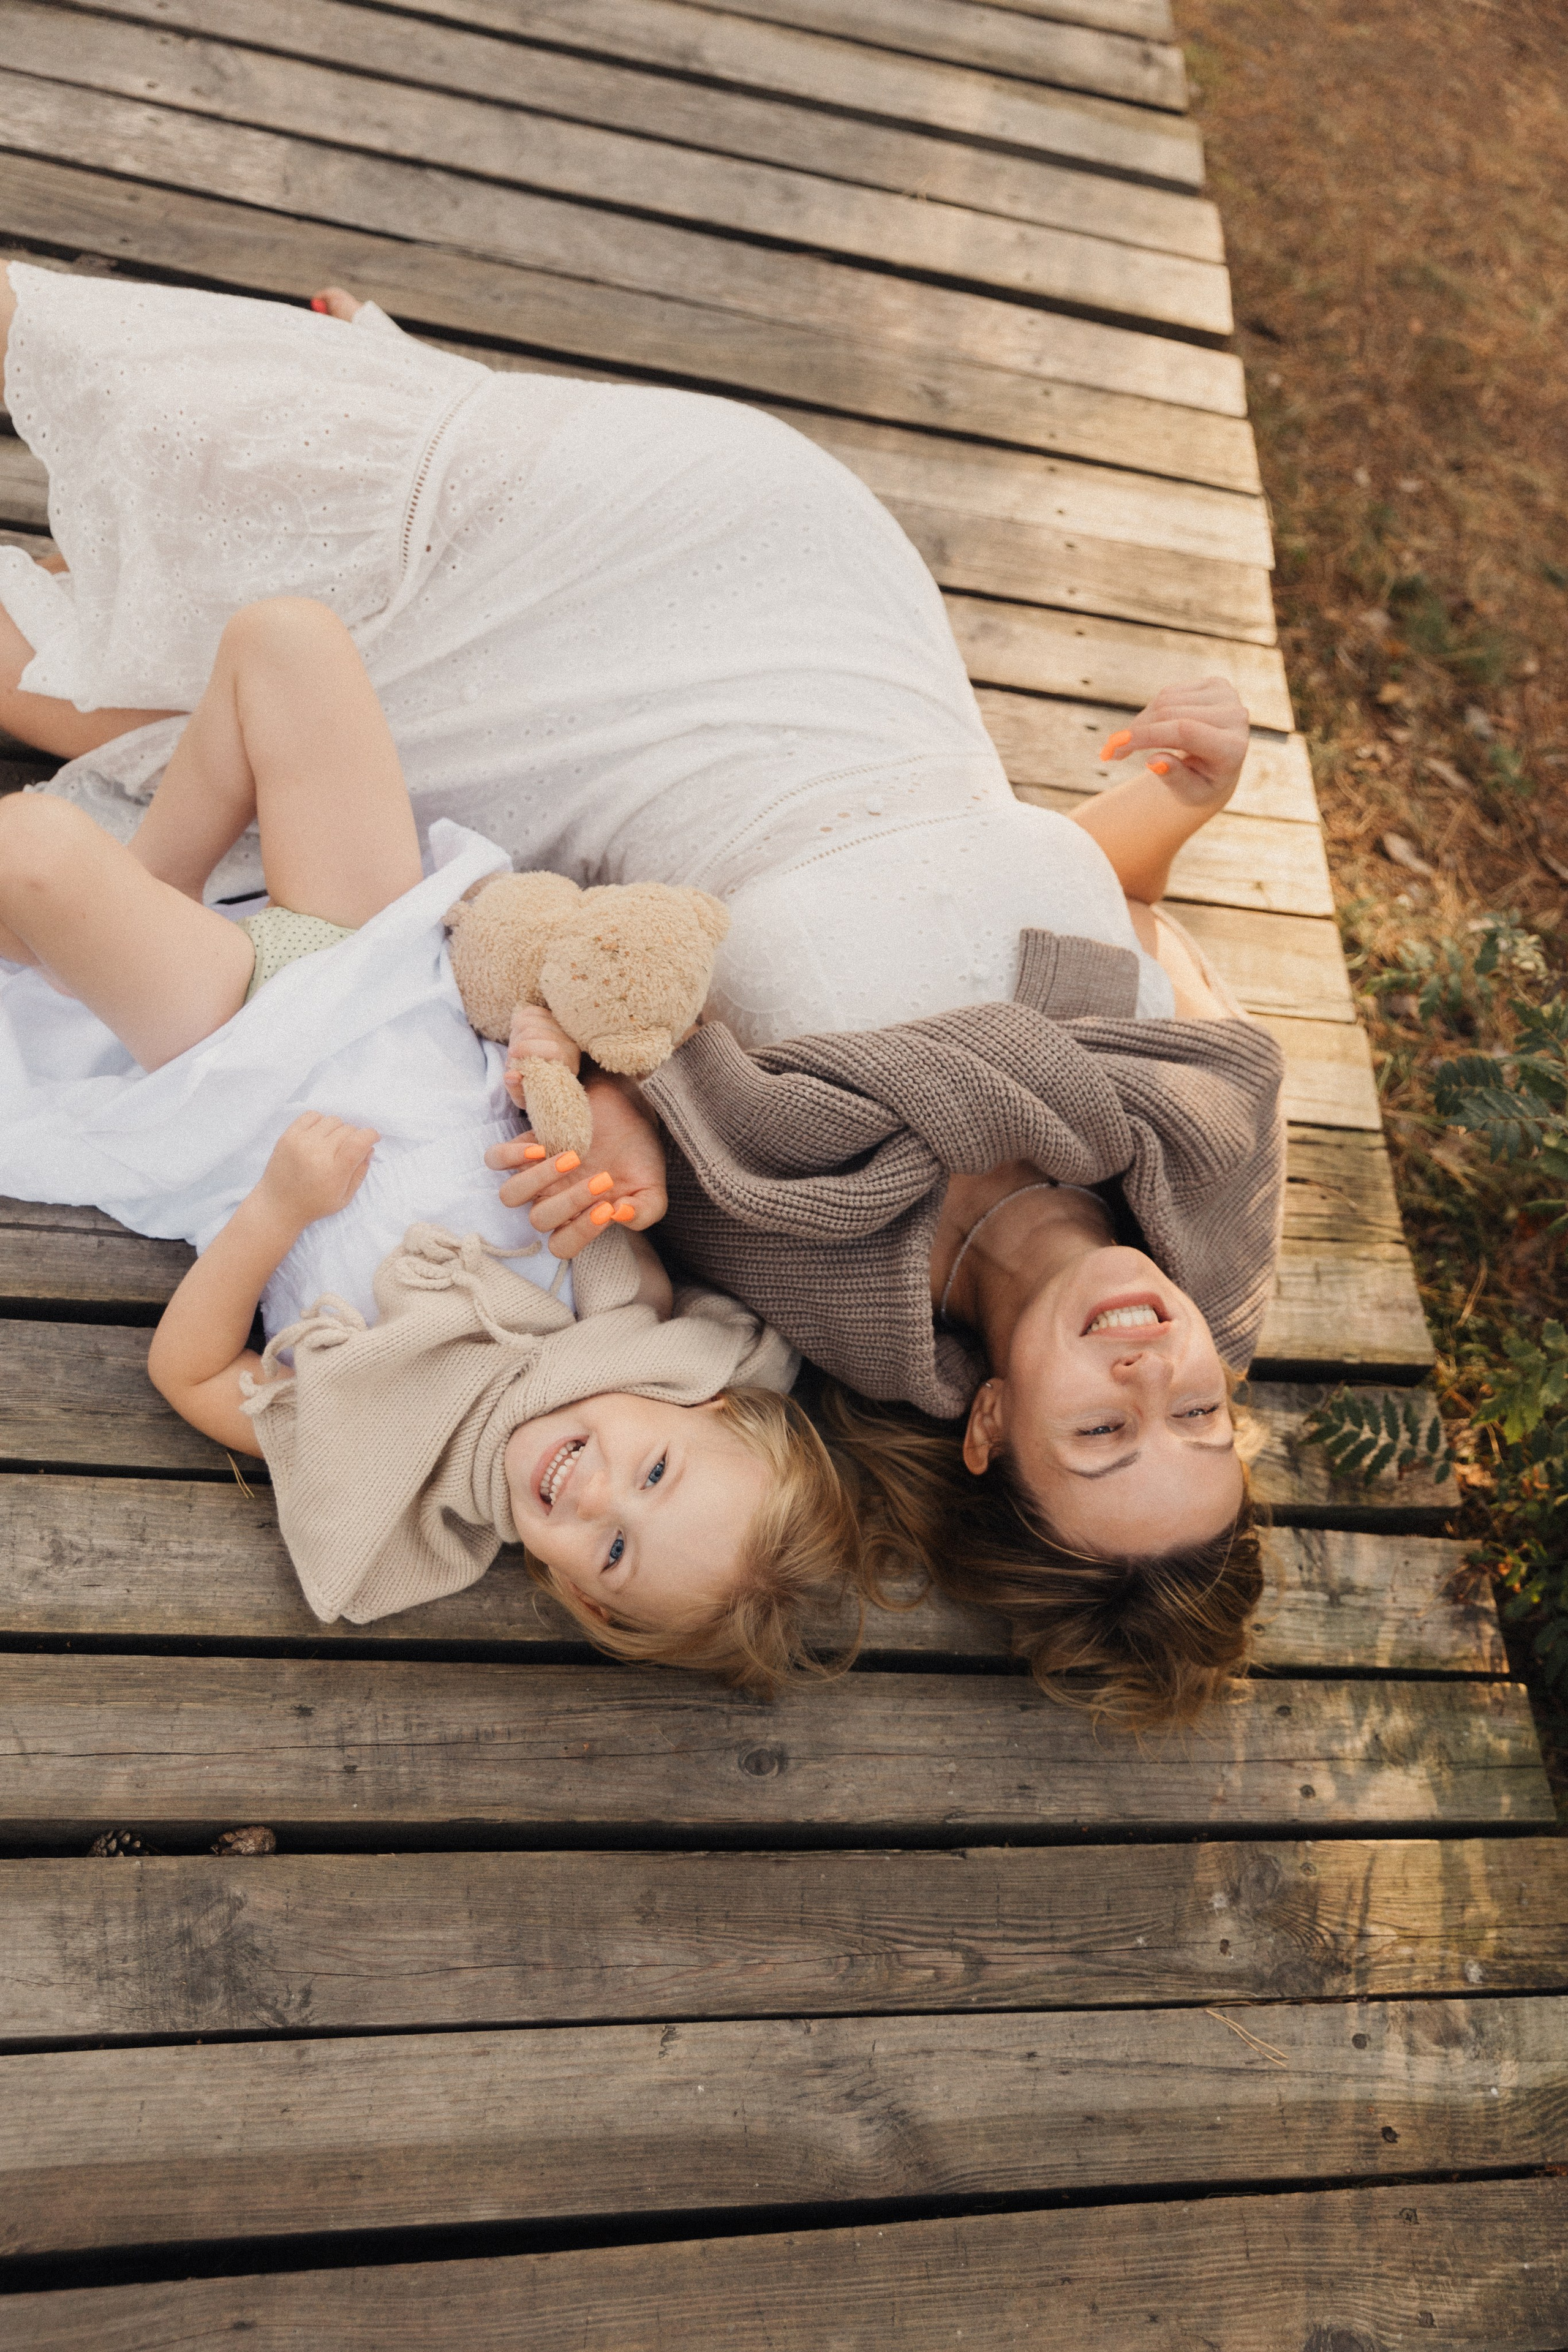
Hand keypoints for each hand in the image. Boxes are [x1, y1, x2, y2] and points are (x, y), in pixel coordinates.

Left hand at [256, 1111, 377, 1228]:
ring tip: (330, 1144)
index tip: (372, 1138)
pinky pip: (312, 1115)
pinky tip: (318, 1135)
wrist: (277, 1205)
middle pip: (347, 1129)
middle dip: (354, 1137)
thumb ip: (360, 1173)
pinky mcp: (288, 1136)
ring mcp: (301, 1142)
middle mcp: (318, 1153)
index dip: (370, 1135)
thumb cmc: (313, 1204)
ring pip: (332, 1120)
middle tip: (346, 1150)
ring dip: (337, 1130)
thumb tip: (369, 1149)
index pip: (359, 1141)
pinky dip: (320, 1122)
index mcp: (334, 1171)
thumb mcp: (344, 1198)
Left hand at [486, 1074, 666, 1258]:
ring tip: (571, 1158)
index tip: (607, 1205)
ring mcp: (536, 1174)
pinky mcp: (526, 1144)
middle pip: (538, 1220)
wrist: (631, 1110)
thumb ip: (644, 1212)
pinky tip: (542, 1147)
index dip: (580, 1232)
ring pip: (510, 1195)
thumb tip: (619, 1215)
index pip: (562, 1246)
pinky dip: (511, 1156)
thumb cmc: (639, 1154)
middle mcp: (552, 1200)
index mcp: (578, 1218)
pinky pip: (496, 1159)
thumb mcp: (653, 1188)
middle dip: (571, 1200)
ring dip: (539, 1180)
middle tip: (601, 1177)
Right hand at [504, 1001, 580, 1109]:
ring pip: (534, 1020)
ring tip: (515, 1047)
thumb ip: (518, 1090)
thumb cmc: (537, 1088)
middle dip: (517, 1042)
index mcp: (569, 1063)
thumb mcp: (526, 1097)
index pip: (554, 1049)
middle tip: (512, 1056)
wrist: (547, 1075)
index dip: (529, 1049)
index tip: (512, 1056)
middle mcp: (571, 1043)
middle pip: (538, 1032)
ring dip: (517, 1033)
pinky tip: (517, 1032)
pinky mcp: (554, 1017)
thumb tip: (512, 1076)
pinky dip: (520, 1019)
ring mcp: (563, 1028)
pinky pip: (532, 1011)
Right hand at [1098, 677, 1249, 809]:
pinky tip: (1151, 728)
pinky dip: (1152, 712)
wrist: (1219, 767)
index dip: (1147, 735)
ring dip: (1140, 723)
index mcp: (1233, 748)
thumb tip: (1155, 761)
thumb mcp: (1189, 793)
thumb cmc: (1202, 784)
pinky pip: (1169, 692)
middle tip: (1111, 752)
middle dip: (1136, 732)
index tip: (1115, 744)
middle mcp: (1236, 717)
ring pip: (1166, 700)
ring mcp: (1227, 696)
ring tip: (1130, 744)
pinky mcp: (1216, 684)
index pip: (1184, 731)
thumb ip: (1174, 778)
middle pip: (1171, 714)